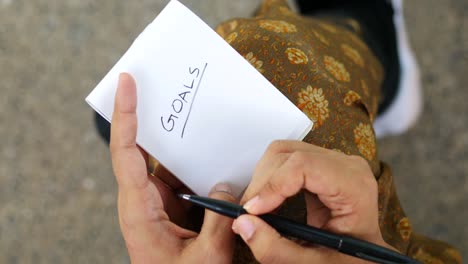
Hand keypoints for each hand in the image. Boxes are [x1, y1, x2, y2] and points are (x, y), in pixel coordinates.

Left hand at [110, 73, 235, 262]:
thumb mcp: (207, 257)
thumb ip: (220, 219)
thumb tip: (226, 186)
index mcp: (139, 210)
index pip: (127, 154)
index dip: (126, 117)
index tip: (127, 85)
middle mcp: (143, 201)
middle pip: (141, 149)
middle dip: (149, 116)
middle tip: (160, 84)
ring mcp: (157, 203)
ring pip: (166, 163)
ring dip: (180, 144)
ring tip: (195, 116)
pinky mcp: (172, 208)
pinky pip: (182, 178)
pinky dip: (196, 166)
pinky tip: (214, 154)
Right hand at [232, 141, 394, 262]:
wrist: (362, 257)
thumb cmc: (347, 260)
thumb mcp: (312, 263)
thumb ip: (275, 248)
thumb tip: (243, 223)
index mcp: (354, 185)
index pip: (303, 165)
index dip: (272, 185)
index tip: (252, 210)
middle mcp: (346, 165)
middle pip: (287, 155)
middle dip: (262, 184)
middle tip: (249, 215)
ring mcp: (332, 161)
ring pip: (281, 153)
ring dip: (262, 181)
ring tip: (259, 211)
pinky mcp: (319, 163)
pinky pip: (284, 158)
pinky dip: (269, 179)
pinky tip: (269, 203)